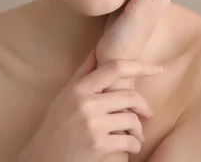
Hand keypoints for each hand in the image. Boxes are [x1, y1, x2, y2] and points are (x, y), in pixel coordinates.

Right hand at [16, 47, 163, 161]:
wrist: (42, 159)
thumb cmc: (56, 126)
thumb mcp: (65, 96)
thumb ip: (83, 74)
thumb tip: (97, 49)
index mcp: (79, 88)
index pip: (115, 68)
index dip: (140, 66)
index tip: (158, 69)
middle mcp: (86, 103)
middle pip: (129, 96)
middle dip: (143, 106)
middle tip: (147, 113)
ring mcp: (92, 124)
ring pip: (132, 120)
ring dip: (138, 130)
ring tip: (136, 135)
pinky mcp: (98, 145)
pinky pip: (129, 141)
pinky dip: (135, 145)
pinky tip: (132, 147)